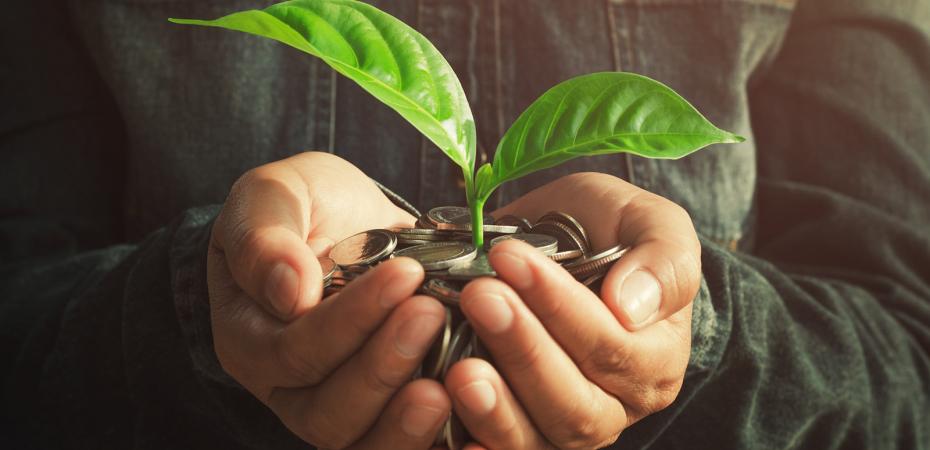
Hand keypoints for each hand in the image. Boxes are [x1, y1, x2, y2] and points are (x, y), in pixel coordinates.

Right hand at [207, 152, 450, 448]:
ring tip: (452, 380)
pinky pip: (404, 445)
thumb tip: (288, 291)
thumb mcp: (274, 195)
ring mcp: (340, 410)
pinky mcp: (387, 414)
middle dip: (382, 367)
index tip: (405, 271)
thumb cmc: (305, 205)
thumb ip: (264, 238)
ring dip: (407, 420)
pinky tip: (474, 421)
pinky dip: (437, 440)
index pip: (294, 350)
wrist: (349, 222)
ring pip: (364, 443)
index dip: (350, 319)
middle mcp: (289, 388)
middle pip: (328, 413)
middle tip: (431, 314)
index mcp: (250, 338)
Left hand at [446, 172, 699, 448]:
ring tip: (459, 369)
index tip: (508, 256)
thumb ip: (662, 259)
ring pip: (538, 438)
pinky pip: (503, 448)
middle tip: (478, 296)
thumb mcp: (649, 221)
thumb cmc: (609, 230)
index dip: (558, 306)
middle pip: (574, 404)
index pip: (610, 346)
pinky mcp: (521, 432)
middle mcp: (616, 405)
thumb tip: (630, 306)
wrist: (567, 242)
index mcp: (655, 358)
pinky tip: (445, 418)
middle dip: (523, 351)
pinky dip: (477, 440)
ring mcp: (565, 427)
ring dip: (496, 408)